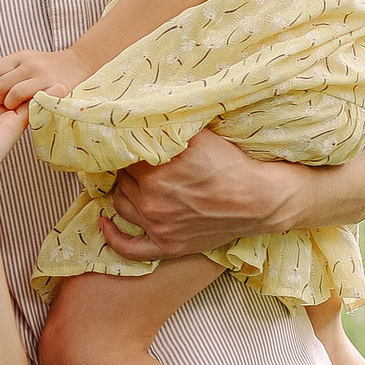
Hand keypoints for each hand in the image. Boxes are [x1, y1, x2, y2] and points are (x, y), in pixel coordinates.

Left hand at [0, 46, 94, 108]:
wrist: (79, 65)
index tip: (1, 90)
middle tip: (6, 102)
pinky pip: (31, 102)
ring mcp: (43, 77)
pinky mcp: (54, 90)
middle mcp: (31, 64)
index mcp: (21, 56)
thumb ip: (9, 63)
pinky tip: (29, 107)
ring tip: (16, 106)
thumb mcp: (28, 59)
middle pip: (0, 84)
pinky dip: (27, 107)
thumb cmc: (50, 67)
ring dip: (11, 105)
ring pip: (13, 94)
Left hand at [99, 128, 299, 259]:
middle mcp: (150, 199)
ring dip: (123, 191)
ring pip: (120, 204)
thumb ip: (167, 128)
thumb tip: (141, 117)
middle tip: (139, 160)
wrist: (258, 200)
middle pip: (121, 178)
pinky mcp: (166, 246)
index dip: (128, 146)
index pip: (124, 154)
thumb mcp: (198, 136)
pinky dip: (113, 236)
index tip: (131, 142)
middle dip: (128, 168)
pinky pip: (128, 247)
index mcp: (154, 170)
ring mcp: (156, 226)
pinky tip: (106, 223)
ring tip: (131, 182)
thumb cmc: (231, 164)